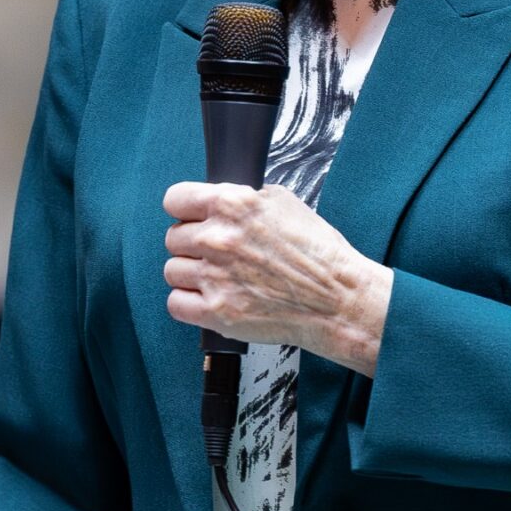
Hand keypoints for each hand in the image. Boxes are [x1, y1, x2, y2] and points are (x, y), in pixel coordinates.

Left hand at [162, 183, 391, 376]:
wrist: (337, 300)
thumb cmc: (317, 254)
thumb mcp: (284, 202)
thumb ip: (242, 198)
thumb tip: (217, 200)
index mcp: (233, 205)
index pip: (175, 199)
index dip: (184, 210)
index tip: (190, 218)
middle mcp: (219, 239)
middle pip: (173, 238)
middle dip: (192, 244)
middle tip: (216, 254)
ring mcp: (215, 277)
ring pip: (172, 271)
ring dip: (192, 274)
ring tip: (218, 278)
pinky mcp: (216, 312)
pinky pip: (176, 303)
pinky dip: (189, 303)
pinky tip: (211, 298)